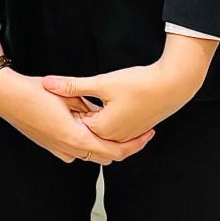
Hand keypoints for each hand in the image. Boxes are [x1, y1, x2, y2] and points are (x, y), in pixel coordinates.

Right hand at [0, 69, 153, 164]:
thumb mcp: (66, 94)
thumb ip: (87, 107)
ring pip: (91, 154)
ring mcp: (58, 149)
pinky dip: (88, 142)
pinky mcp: (51, 145)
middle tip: (136, 131)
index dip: (134, 144)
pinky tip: (88, 125)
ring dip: (104, 143)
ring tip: (114, 126)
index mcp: (76, 138)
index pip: (114, 151)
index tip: (146, 134)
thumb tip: (103, 112)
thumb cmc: (33, 93)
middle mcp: (69, 149)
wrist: (6, 97)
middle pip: (106, 156)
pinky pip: (77, 150)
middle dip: (122, 146)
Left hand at [43, 58, 206, 141]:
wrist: (171, 85)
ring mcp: (128, 135)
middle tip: (68, 96)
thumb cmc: (139, 84)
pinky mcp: (136, 128)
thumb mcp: (101, 83)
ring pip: (101, 131)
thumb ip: (73, 85)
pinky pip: (115, 129)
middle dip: (77, 114)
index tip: (59, 93)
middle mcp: (116, 138)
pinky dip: (105, 119)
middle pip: (88, 130)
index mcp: (104, 130)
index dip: (66, 107)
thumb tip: (47, 83)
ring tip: (85, 99)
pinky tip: (103, 103)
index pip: (75, 124)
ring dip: (92, 118)